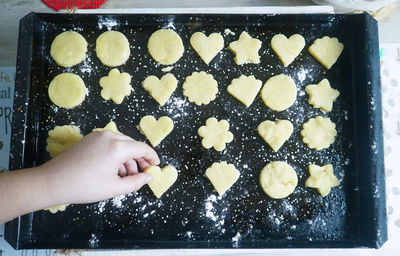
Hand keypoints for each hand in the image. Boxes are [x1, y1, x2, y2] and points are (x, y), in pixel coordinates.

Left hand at [41, 131, 159, 204]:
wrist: (52, 181)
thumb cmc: (83, 186)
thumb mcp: (114, 188)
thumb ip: (135, 182)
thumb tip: (148, 177)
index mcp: (117, 147)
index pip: (142, 148)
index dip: (152, 157)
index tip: (156, 166)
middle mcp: (109, 136)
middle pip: (132, 144)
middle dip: (139, 159)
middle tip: (142, 173)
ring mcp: (98, 136)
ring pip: (121, 144)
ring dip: (127, 158)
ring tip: (126, 176)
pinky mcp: (89, 139)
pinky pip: (110, 144)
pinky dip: (116, 155)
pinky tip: (114, 170)